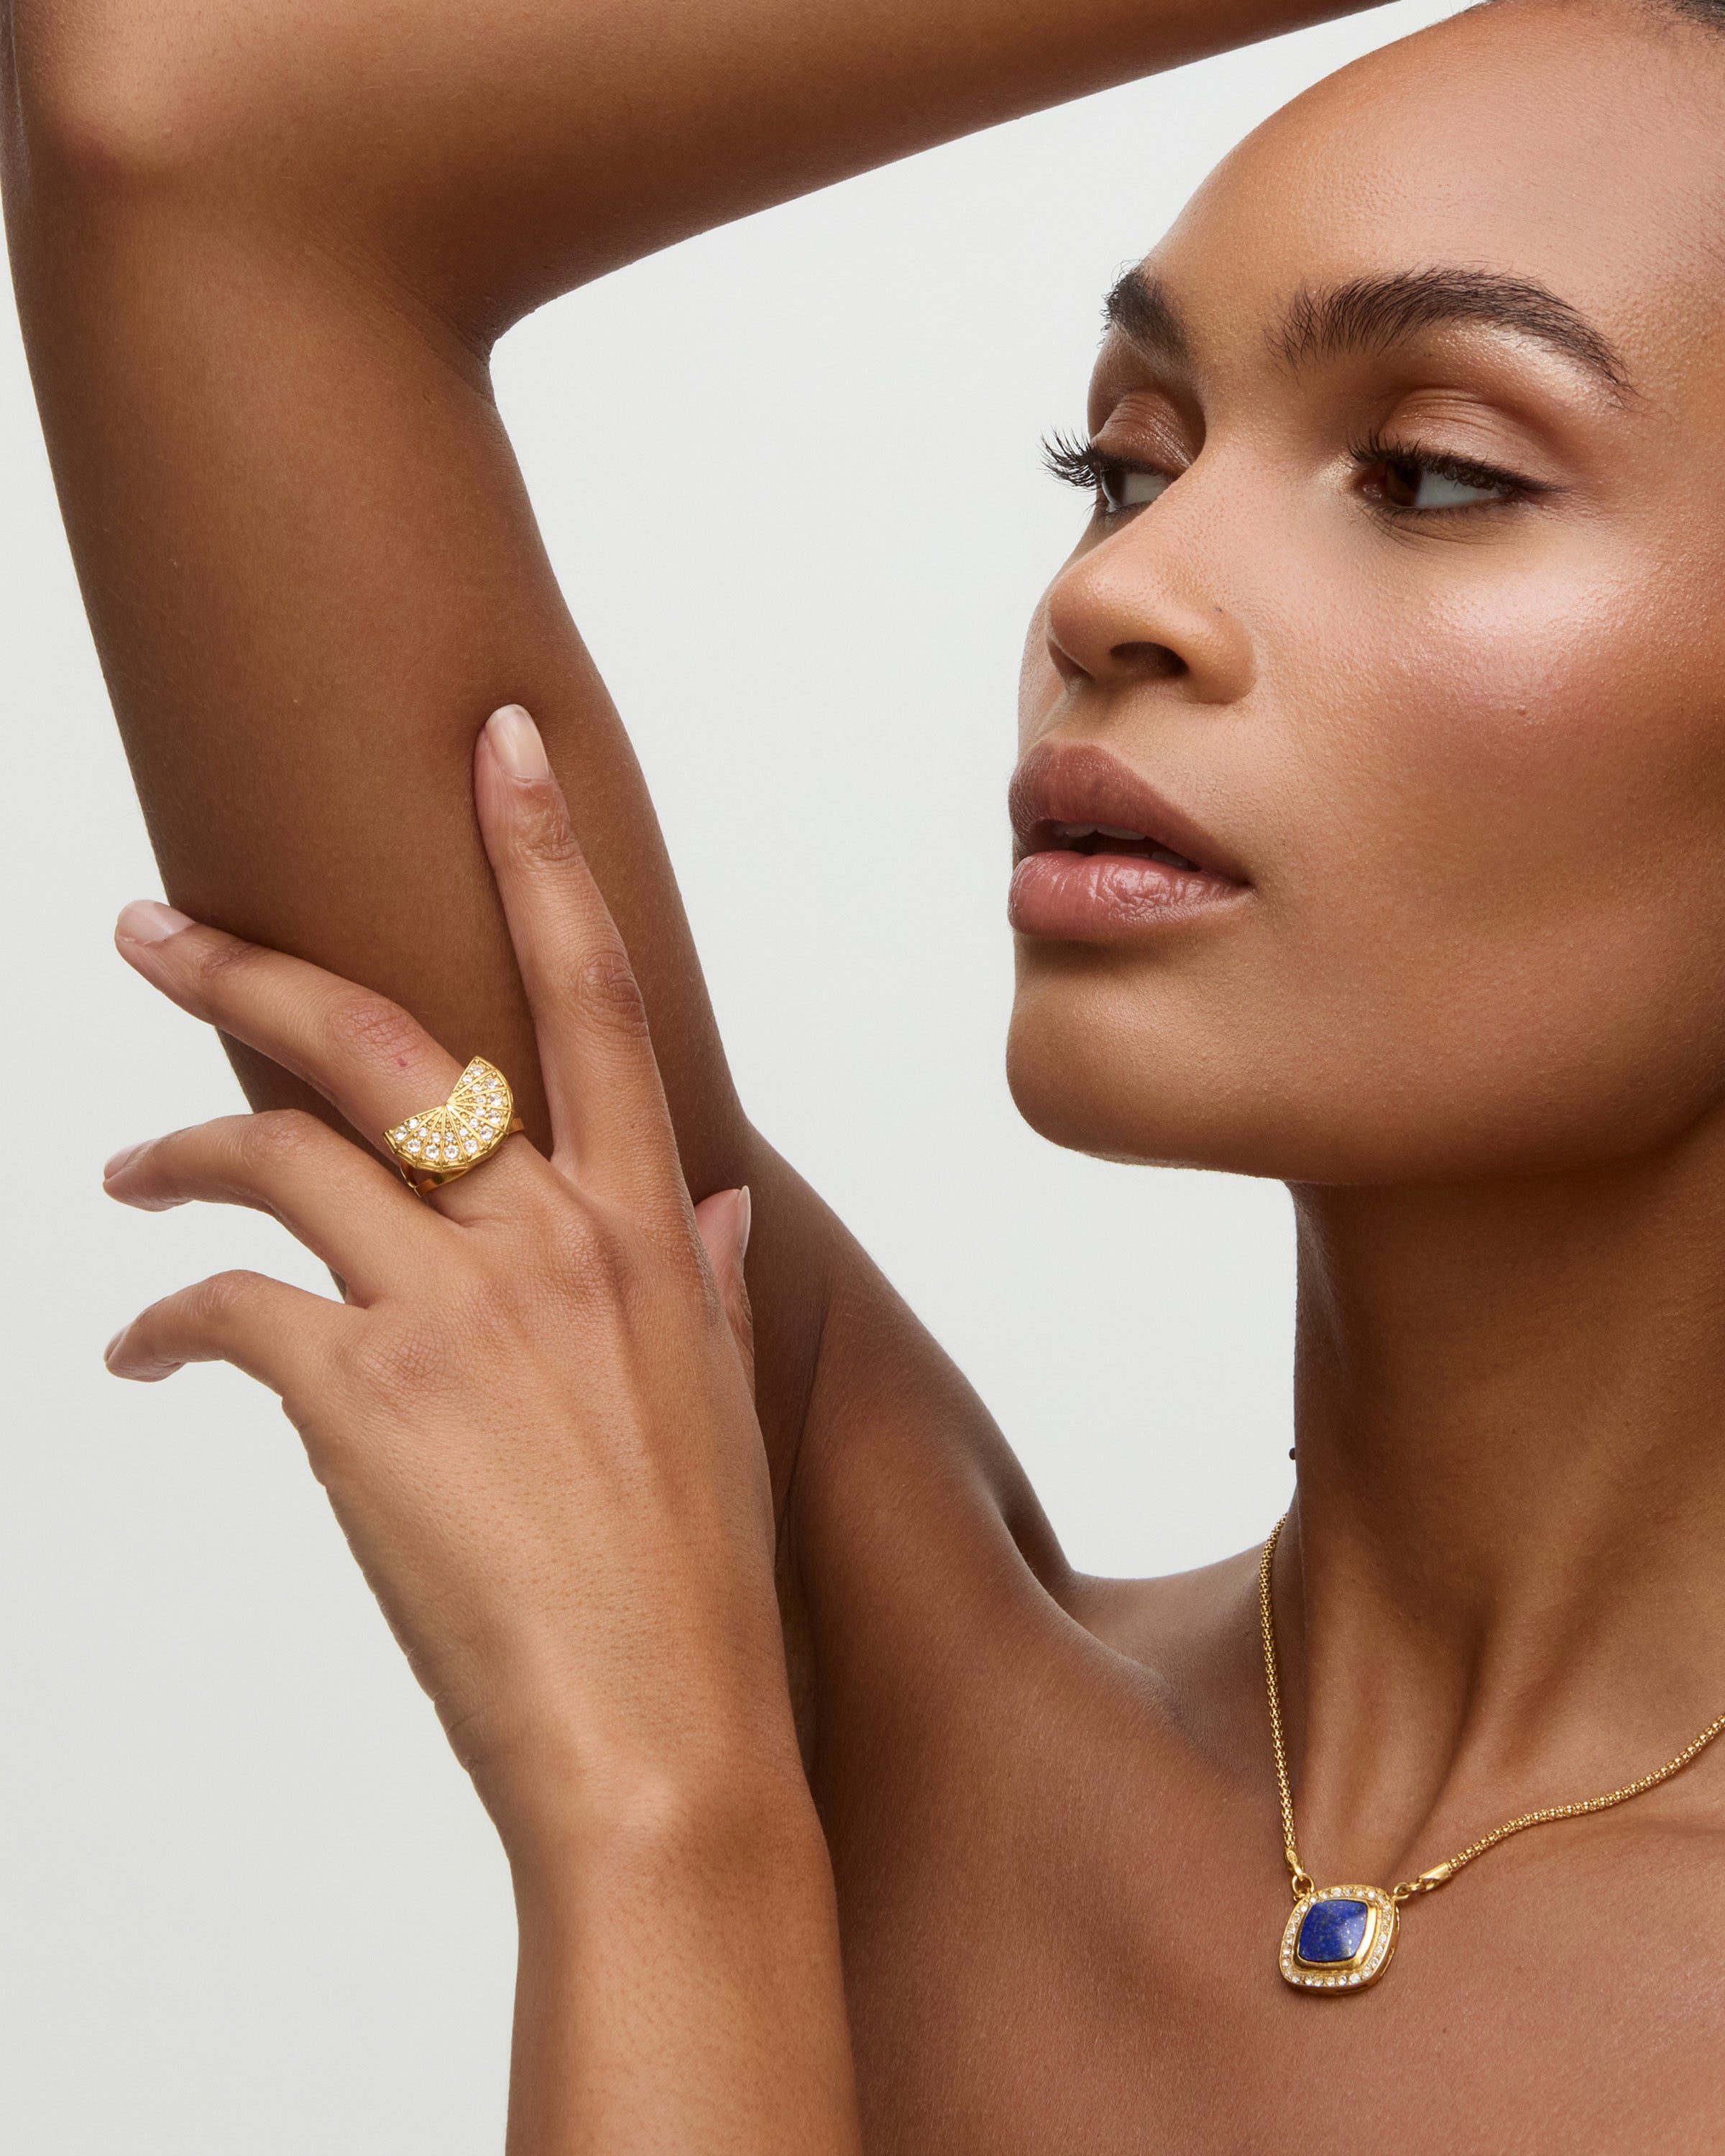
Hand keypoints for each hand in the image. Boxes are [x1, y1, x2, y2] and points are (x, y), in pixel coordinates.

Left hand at [101, 705, 794, 1856]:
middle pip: (382, 1040)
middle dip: (248, 969)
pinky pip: (226, 1306)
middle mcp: (552, 1237)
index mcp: (647, 1225)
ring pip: (276, 1152)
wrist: (664, 1739)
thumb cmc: (699, 1578)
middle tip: (151, 931)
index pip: (594, 991)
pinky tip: (148, 1351)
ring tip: (128, 1178)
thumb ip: (711, 1278)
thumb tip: (720, 1204)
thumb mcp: (720, 1403)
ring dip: (177, 1149)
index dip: (543, 851)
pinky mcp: (358, 1395)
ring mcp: (453, 1309)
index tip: (497, 743)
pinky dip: (168, 1317)